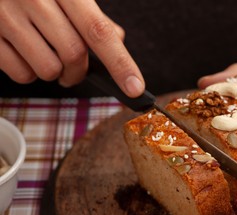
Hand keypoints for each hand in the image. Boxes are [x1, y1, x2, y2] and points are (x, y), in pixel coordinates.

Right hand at [0, 0, 143, 96]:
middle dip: (79, 71)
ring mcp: (6, 16)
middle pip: (74, 55)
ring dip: (56, 74)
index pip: (98, 31)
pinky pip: (22, 75)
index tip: (135, 89)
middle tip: (74, 69)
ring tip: (47, 57)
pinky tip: (26, 55)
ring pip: (48, 70)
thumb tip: (118, 39)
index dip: (120, 63)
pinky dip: (30, 73)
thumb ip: (91, 16)